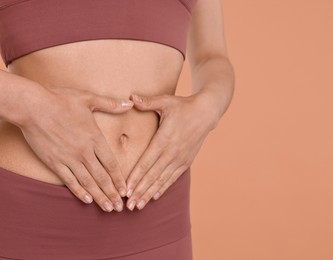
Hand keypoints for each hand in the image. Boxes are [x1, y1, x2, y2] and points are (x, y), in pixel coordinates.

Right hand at [19, 86, 133, 211]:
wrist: (33, 106)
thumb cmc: (61, 100)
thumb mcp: (89, 99)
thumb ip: (111, 104)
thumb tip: (130, 103)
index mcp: (95, 138)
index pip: (111, 164)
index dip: (119, 179)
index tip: (125, 190)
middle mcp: (84, 152)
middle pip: (102, 177)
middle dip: (112, 193)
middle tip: (120, 207)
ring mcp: (69, 158)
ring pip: (88, 182)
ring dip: (99, 197)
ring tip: (107, 208)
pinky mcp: (55, 162)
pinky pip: (69, 180)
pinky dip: (79, 191)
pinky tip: (86, 200)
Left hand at [125, 92, 218, 209]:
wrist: (207, 112)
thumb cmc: (184, 106)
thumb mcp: (166, 101)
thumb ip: (148, 102)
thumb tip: (131, 97)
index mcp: (165, 139)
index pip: (146, 162)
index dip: (135, 177)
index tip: (125, 190)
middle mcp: (172, 152)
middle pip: (153, 176)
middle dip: (140, 191)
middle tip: (128, 206)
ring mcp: (180, 158)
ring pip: (162, 180)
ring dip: (150, 193)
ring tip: (138, 206)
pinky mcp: (187, 161)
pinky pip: (173, 177)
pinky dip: (163, 187)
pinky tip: (155, 196)